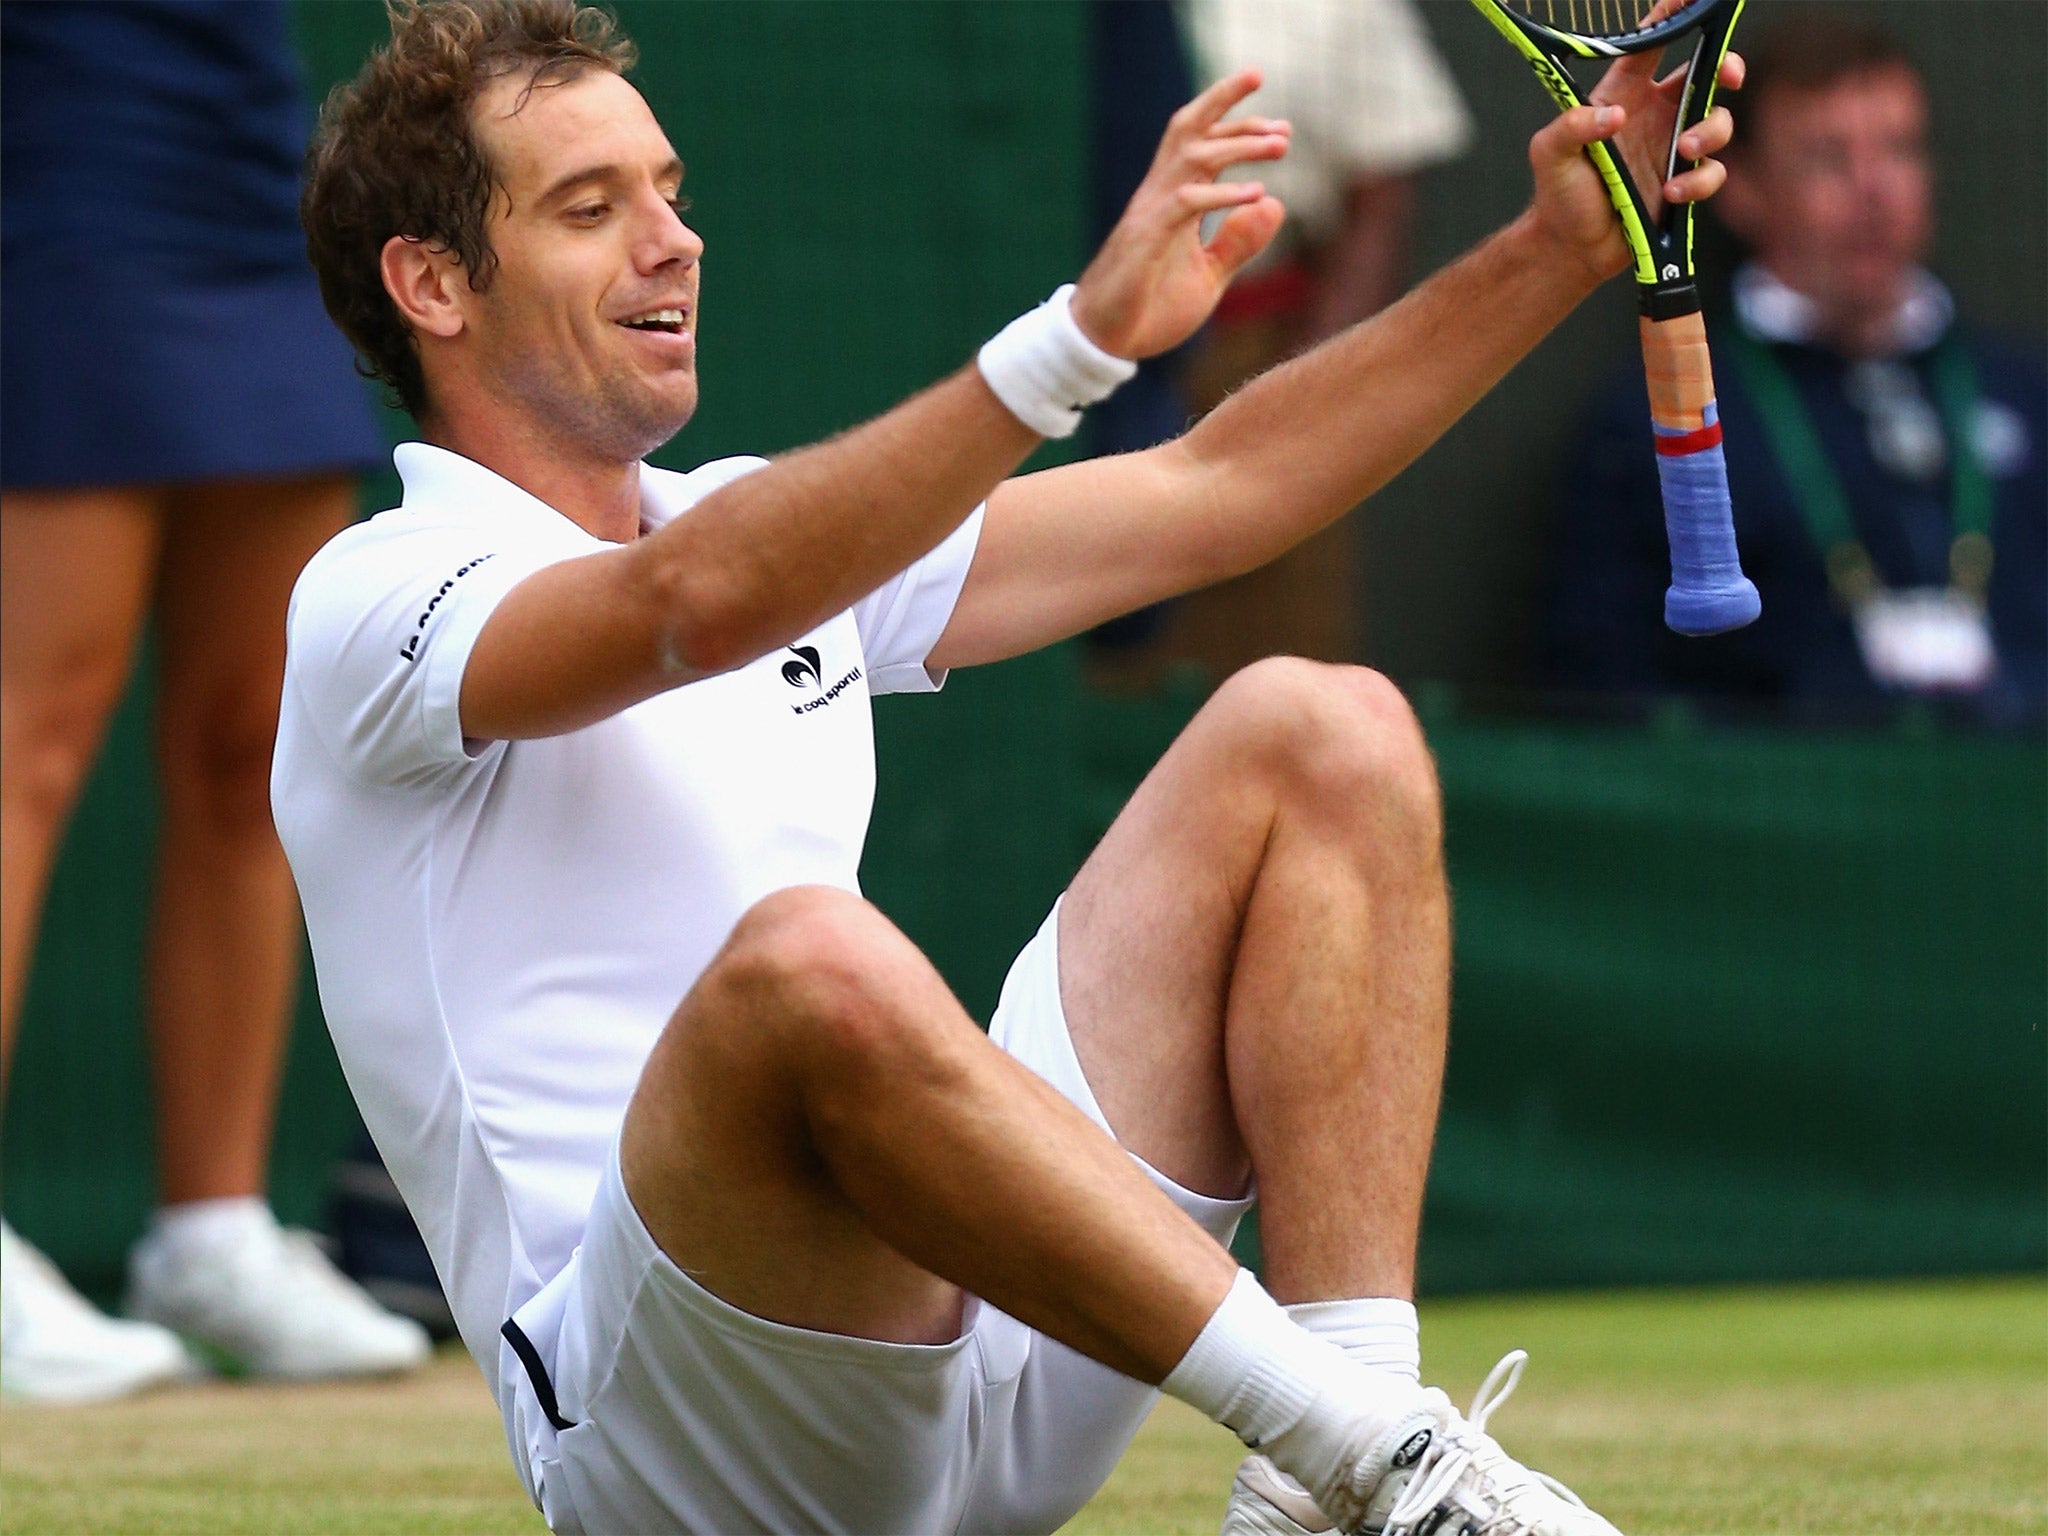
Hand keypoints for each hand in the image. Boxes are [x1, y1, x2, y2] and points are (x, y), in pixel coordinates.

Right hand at [1069, 70, 1289, 359]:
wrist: (1104, 344)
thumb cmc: (1149, 308)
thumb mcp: (1208, 276)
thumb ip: (1238, 242)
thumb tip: (1275, 204)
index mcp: (1173, 201)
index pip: (1201, 144)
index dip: (1236, 123)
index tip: (1281, 125)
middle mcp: (1159, 197)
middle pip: (1188, 130)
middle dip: (1226, 102)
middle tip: (1267, 90)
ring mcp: (1149, 215)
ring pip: (1192, 156)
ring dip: (1238, 144)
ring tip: (1280, 144)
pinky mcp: (1144, 240)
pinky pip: (1185, 204)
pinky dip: (1223, 194)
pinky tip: (1258, 194)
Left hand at [1525, 37, 1742, 281]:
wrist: (1572, 247)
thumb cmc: (1558, 194)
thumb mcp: (1550, 155)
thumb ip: (1571, 127)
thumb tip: (1613, 116)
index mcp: (1623, 93)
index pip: (1651, 43)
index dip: (1673, 16)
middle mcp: (1654, 114)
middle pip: (1705, 74)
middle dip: (1727, 66)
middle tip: (1729, 75)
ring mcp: (1672, 148)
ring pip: (1717, 122)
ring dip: (1710, 131)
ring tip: (1683, 152)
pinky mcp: (1684, 182)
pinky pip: (1711, 172)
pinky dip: (1698, 182)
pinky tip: (1671, 194)